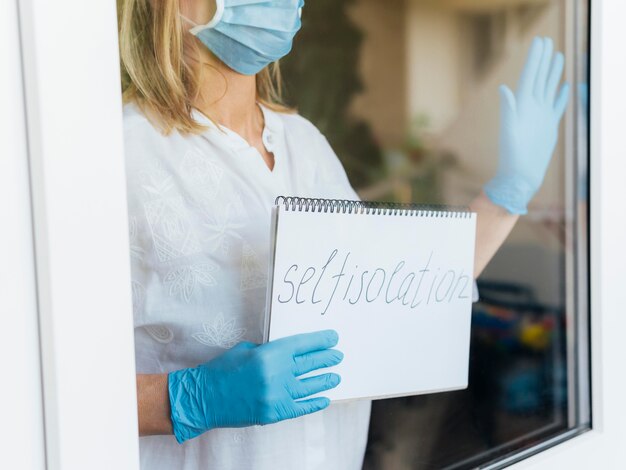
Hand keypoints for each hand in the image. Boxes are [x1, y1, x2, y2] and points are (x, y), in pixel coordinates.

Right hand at [168, 330, 343, 442]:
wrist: (205, 397)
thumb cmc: (222, 370)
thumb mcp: (246, 349)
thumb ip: (269, 350)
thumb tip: (287, 352)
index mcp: (269, 354)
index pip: (302, 345)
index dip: (320, 341)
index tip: (333, 338)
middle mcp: (277, 374)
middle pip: (309, 364)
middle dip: (326, 359)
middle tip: (338, 356)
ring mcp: (277, 394)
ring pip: (309, 386)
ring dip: (325, 380)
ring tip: (336, 376)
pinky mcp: (273, 412)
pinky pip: (301, 408)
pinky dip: (314, 403)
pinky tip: (325, 399)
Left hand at [484, 37, 570, 214]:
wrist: (519, 175)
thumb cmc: (512, 155)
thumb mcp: (509, 130)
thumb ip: (508, 109)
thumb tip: (503, 88)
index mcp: (522, 105)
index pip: (530, 76)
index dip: (534, 59)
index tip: (539, 41)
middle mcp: (532, 108)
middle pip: (539, 78)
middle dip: (543, 60)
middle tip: (546, 41)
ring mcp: (541, 116)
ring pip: (548, 88)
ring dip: (552, 73)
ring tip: (557, 56)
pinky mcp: (548, 127)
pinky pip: (556, 107)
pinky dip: (561, 96)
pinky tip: (565, 87)